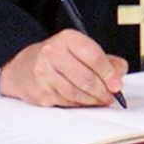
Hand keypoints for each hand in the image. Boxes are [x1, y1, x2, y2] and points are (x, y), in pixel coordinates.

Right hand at [0, 31, 127, 106]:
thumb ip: (107, 60)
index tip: (117, 84)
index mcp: (67, 39)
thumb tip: (119, 76)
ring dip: (92, 100)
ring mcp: (43, 74)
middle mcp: (52, 53)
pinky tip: (85, 102)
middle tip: (111, 96)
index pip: (93, 57)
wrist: (24, 67)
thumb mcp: (82, 49)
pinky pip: (65, 102)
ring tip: (101, 100)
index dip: (109, 73)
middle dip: (102, 91)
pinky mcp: (39, 92)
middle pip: (85, 78)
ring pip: (76, 93)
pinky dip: (79, 105)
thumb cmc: (59, 57)